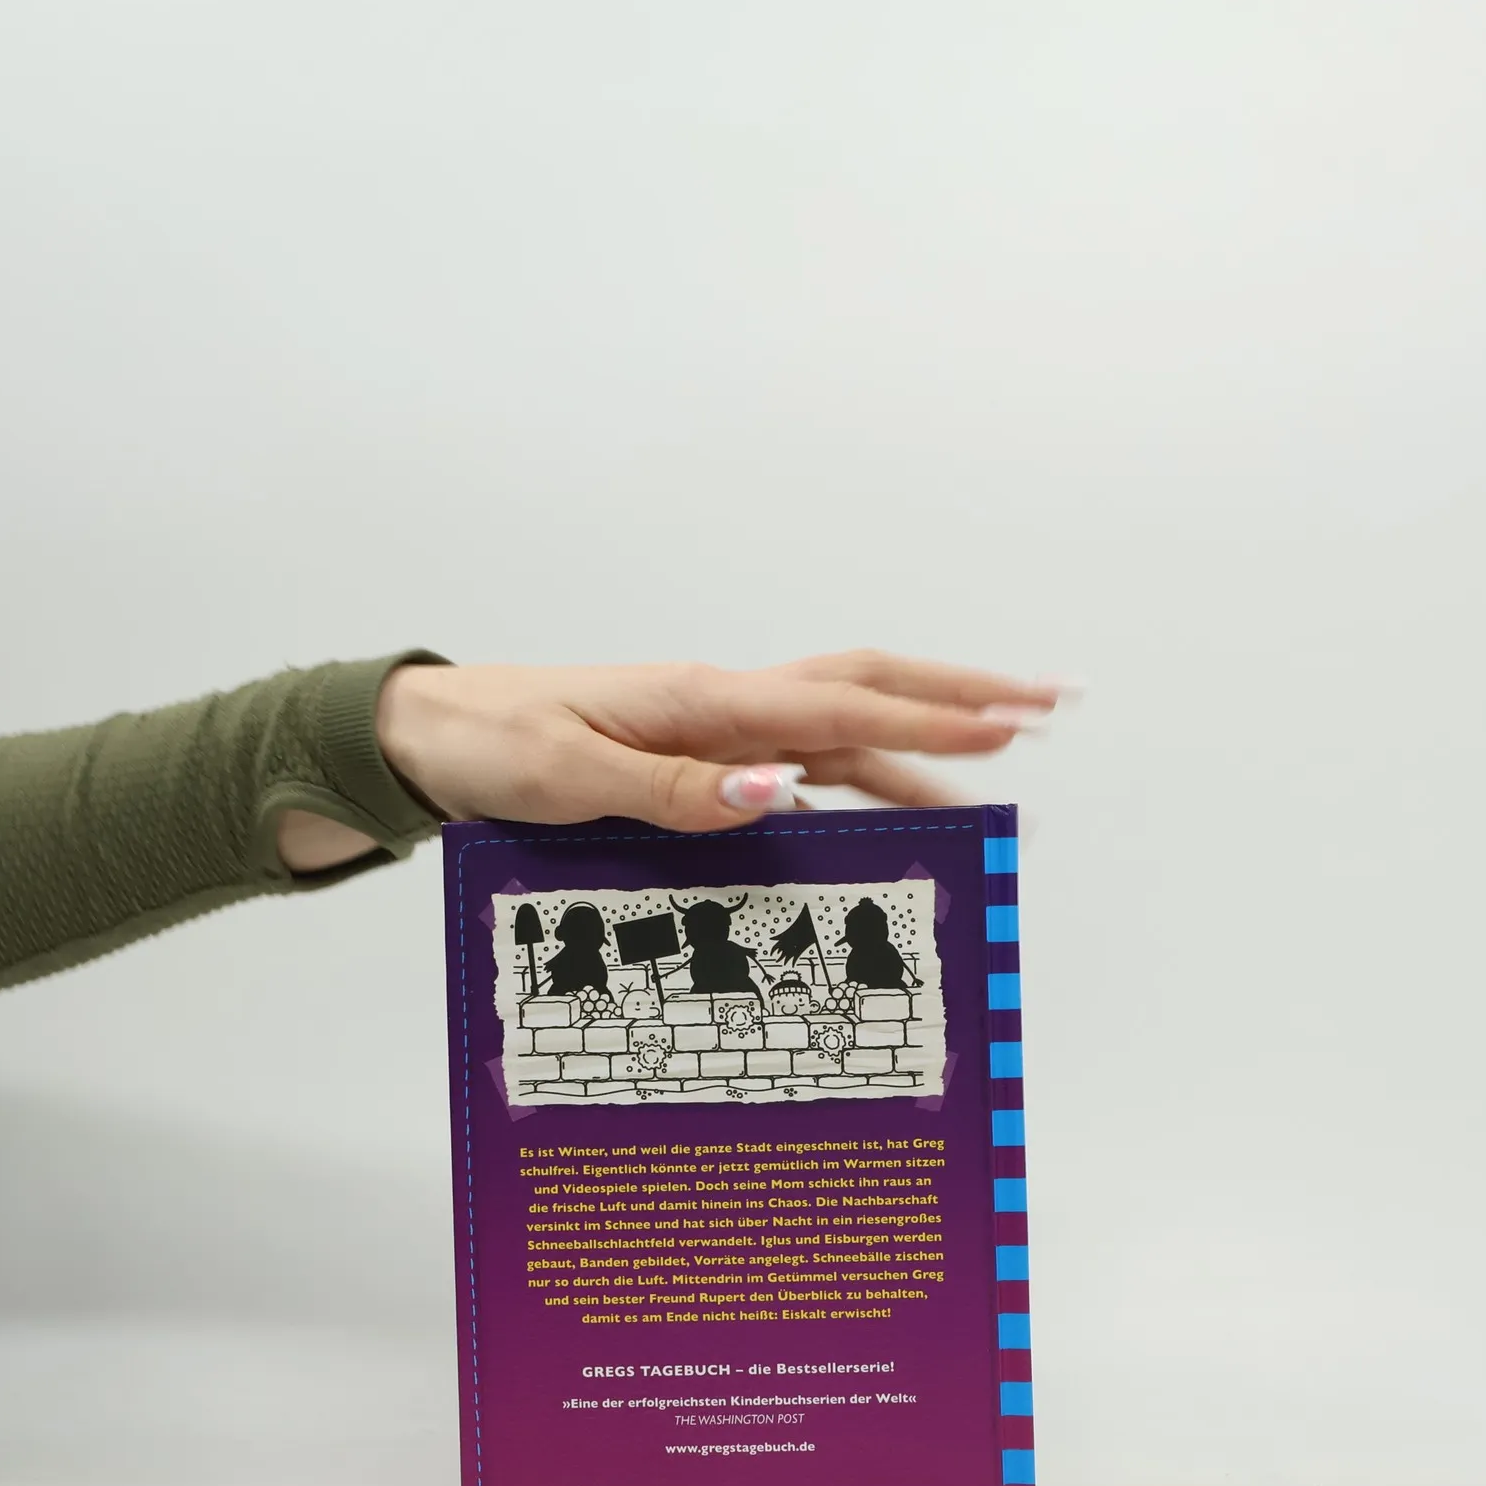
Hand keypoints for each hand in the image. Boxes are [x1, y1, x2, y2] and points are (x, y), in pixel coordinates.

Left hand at [277, 652, 1059, 868]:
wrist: (435, 736)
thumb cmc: (493, 747)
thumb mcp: (568, 776)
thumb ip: (671, 788)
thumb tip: (775, 791)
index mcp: (703, 700)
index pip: (841, 707)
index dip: (932, 718)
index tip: (1012, 726)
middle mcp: (725, 704)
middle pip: (868, 686)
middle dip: (961, 694)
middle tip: (1049, 706)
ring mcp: (719, 726)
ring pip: (847, 726)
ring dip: (925, 741)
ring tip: (999, 775)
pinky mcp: (702, 753)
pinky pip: (804, 759)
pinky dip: (864, 773)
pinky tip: (895, 799)